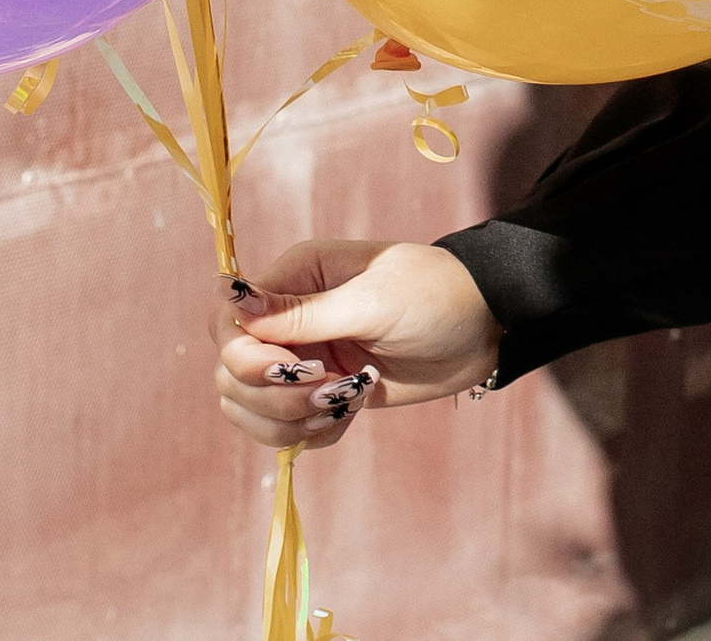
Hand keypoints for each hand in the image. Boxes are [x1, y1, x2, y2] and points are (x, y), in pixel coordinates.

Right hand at [209, 239, 502, 451]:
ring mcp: (303, 358)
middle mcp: (289, 317)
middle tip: (331, 388)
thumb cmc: (435, 297)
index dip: (242, 355)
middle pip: (230, 373)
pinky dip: (312, 434)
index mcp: (296, 276)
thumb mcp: (372, 301)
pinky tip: (351, 413)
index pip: (227, 321)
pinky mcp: (321, 394)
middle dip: (273, 395)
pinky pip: (284, 430)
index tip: (290, 367)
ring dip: (289, 420)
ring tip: (342, 403)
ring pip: (249, 407)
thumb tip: (230, 295)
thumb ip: (302, 312)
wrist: (483, 329)